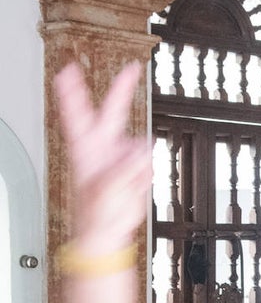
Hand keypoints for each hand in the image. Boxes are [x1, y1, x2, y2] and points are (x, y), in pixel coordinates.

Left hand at [54, 62, 152, 255]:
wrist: (107, 233)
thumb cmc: (95, 215)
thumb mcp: (107, 191)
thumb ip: (124, 168)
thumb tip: (140, 148)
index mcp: (86, 151)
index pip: (77, 114)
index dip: (73, 91)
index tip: (69, 69)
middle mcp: (102, 149)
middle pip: (112, 112)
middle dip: (121, 90)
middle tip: (132, 69)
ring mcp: (119, 158)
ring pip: (139, 144)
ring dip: (141, 161)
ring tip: (132, 183)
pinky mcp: (134, 169)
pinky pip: (149, 164)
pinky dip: (146, 175)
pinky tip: (136, 187)